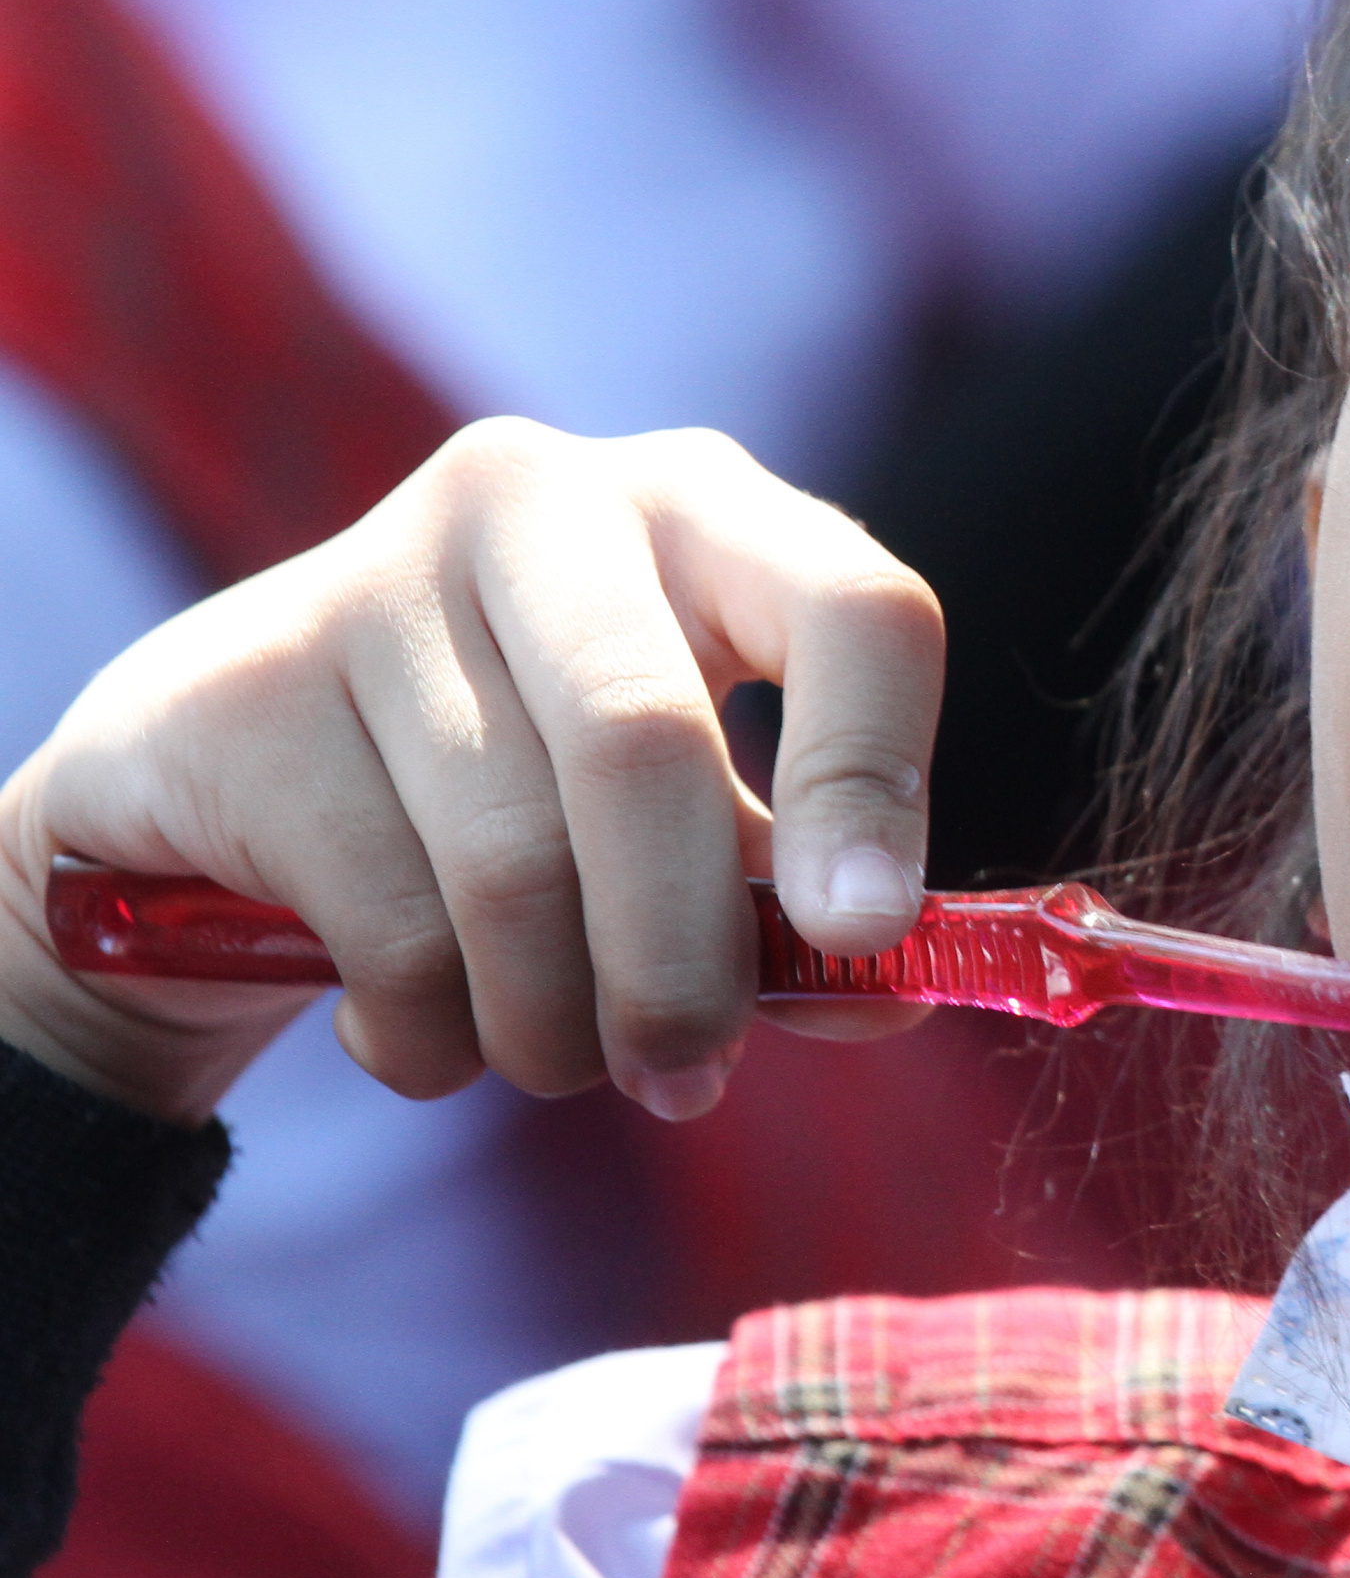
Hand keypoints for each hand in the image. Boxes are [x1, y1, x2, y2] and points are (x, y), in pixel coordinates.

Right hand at [0, 421, 943, 1124]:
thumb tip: (882, 1003)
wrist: (240, 792)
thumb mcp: (688, 832)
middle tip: (688, 1078)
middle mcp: (545, 499)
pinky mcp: (248, 684)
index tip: (865, 933)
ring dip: (551, 1022)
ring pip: (513, 862)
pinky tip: (416, 1022)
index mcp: (704, 509)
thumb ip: (795, 911)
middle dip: (681, 956)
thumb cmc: (529, 802)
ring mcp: (378, 572)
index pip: (851, 608)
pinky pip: (386, 923)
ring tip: (552, 1055)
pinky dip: (429, 1033)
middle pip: (647, 746)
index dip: (871, 779)